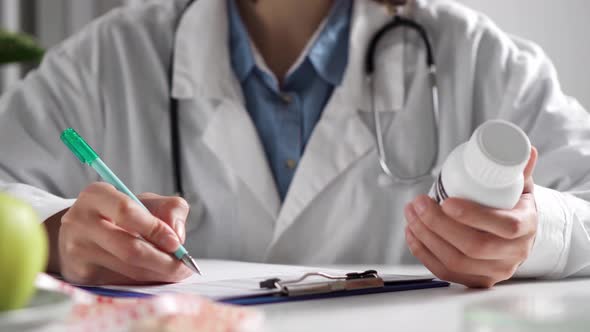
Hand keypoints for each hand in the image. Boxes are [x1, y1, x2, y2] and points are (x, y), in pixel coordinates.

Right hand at [58, 183, 192, 284]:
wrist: (80, 233)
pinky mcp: (80, 274)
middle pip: (129, 248)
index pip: (126, 212)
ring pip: (127, 270)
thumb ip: (170, 209)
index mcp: (96, 195)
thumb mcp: (145, 201)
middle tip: (183, 267)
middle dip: (163, 262)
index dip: (155, 229)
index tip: (177, 243)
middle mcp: (80, 221)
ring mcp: (77, 250)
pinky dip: (144, 282)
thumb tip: (177, 235)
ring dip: (158, 274)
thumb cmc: (120, 215)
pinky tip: (155, 276)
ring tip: (175, 272)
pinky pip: (121, 283)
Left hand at [404, 148, 537, 287]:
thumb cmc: (514, 207)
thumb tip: (524, 149)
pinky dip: (423, 252)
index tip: (446, 201)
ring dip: (425, 236)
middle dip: (438, 224)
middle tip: (418, 203)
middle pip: (473, 246)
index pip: (505, 226)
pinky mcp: (475, 281)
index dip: (473, 216)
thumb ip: (517, 168)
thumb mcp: (520, 186)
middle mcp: (512, 254)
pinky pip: (445, 272)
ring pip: (455, 262)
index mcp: (526, 227)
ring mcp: (494, 271)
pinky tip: (412, 233)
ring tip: (411, 213)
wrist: (517, 237)